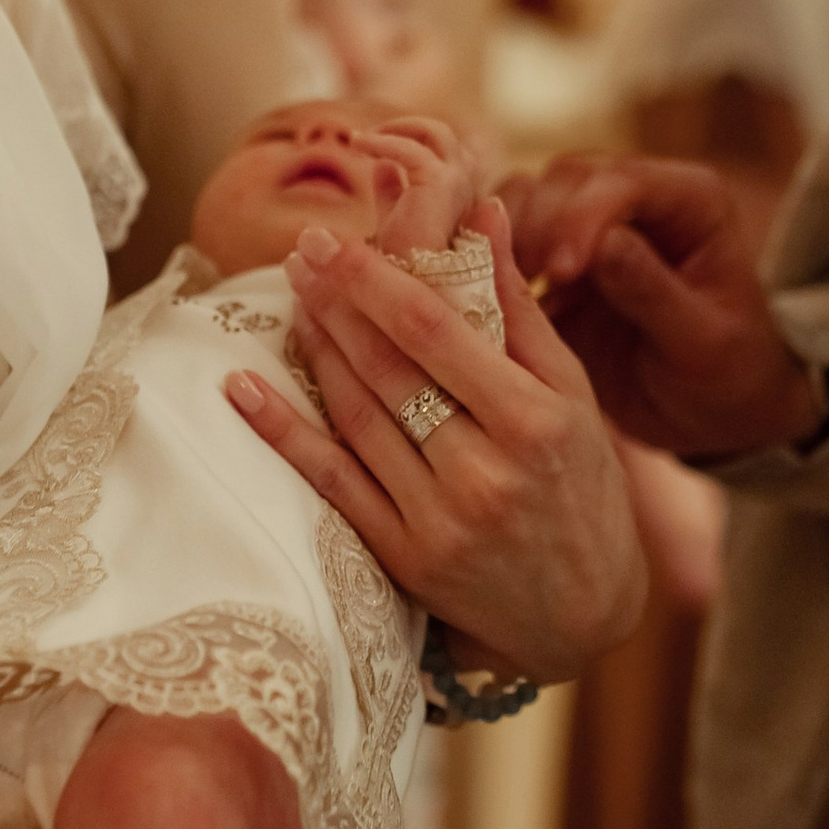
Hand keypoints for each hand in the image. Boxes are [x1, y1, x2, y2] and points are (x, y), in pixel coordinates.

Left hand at [225, 198, 643, 679]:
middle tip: (301, 251)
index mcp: (534, 421)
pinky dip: (283, 433)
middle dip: (336, 303)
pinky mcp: (404, 557)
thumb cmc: (583, 488)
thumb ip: (520, 309)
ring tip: (294, 300)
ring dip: (315, 352)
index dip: (376, 280)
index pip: (437, 334)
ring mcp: (439, 520)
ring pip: (357, 419)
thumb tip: (485, 213)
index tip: (335, 239)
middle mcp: (485, 472)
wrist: (582, 615)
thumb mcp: (573, 396)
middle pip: (388, 371)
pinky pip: (332, 482)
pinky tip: (245, 389)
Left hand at [365, 112, 478, 257]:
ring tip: (361, 139)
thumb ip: (391, 196)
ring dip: (399, 128)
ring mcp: (458, 187)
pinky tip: (357, 144)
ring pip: (439, 135)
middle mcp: (463, 193)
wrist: (398, 291)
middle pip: (445, 141)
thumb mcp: (391, 223)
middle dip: (408, 130)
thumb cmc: (395, 267)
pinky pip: (413, 150)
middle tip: (366, 138)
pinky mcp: (442, 185)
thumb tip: (382, 167)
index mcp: (454, 202)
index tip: (365, 145)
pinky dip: (382, 142)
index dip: (402, 147)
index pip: (437, 158)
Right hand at [507, 157, 816, 460]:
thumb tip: (602, 244)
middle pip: (564, 182)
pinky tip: (476, 304)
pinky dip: (485, 267)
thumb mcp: (703, 340)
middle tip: (515, 283)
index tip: (561, 271)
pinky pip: (506, 245)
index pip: (623, 183)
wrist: (717, 411)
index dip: (583, 218)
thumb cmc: (729, 374)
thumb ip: (653, 290)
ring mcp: (590, 225)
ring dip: (501, 241)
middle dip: (535, 227)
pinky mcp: (555, 262)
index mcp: (690, 200)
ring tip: (490, 294)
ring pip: (526, 203)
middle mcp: (636, 198)